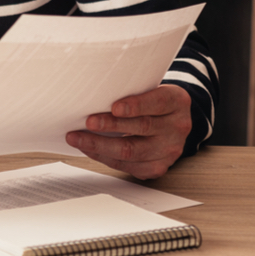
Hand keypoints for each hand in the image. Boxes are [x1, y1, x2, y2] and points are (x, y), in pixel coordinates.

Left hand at [65, 84, 191, 179]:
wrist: (169, 122)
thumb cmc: (150, 101)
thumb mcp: (148, 88)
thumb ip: (130, 90)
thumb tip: (92, 94)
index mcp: (177, 102)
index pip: (157, 102)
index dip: (136, 106)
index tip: (114, 107)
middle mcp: (178, 127)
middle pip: (142, 127)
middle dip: (111, 125)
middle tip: (88, 122)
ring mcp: (170, 150)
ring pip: (132, 151)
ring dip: (100, 145)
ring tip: (77, 138)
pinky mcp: (157, 167)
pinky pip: (127, 166)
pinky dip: (104, 157)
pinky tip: (88, 149)